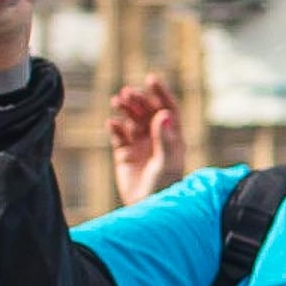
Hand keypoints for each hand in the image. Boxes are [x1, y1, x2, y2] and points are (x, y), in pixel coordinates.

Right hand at [106, 74, 188, 205]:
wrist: (147, 207)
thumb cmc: (164, 186)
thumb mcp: (166, 161)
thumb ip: (164, 138)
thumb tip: (163, 114)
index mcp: (173, 137)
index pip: (168, 109)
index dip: (161, 93)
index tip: (151, 78)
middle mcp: (157, 138)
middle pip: (148, 112)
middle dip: (139, 100)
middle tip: (128, 93)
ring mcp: (140, 146)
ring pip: (132, 120)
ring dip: (126, 109)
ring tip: (118, 101)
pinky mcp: (124, 154)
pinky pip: (119, 135)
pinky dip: (115, 127)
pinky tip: (112, 123)